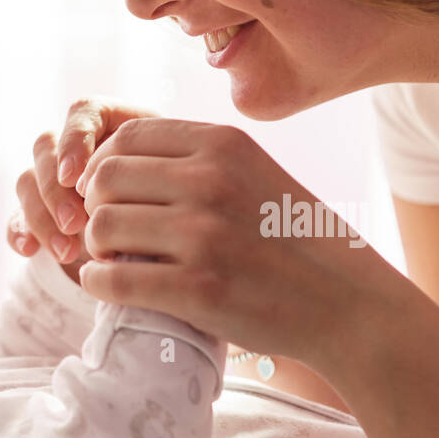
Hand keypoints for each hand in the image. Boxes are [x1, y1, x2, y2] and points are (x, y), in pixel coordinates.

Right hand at [6, 97, 162, 278]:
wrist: (171, 242)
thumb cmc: (182, 204)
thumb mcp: (174, 186)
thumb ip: (151, 180)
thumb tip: (126, 199)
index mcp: (114, 123)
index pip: (81, 112)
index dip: (73, 142)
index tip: (76, 178)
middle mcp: (77, 145)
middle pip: (46, 147)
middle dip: (55, 188)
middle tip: (75, 223)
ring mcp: (55, 179)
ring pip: (27, 180)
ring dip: (40, 215)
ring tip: (67, 251)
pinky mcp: (40, 213)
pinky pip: (16, 216)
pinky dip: (19, 232)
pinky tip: (30, 250)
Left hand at [72, 116, 391, 366]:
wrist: (344, 301)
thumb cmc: (290, 236)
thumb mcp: (251, 171)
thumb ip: (194, 159)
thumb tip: (113, 161)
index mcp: (222, 145)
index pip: (127, 136)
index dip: (101, 164)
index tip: (104, 191)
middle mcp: (210, 181)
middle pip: (106, 178)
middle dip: (93, 205)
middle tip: (105, 230)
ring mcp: (204, 235)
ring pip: (103, 226)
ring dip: (95, 245)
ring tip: (110, 258)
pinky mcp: (198, 289)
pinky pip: (115, 278)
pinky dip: (98, 282)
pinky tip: (107, 285)